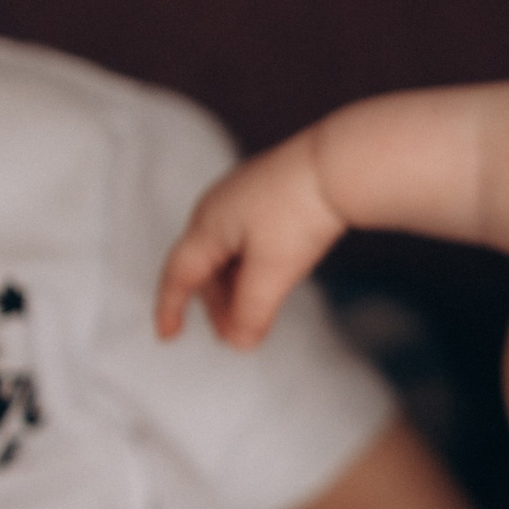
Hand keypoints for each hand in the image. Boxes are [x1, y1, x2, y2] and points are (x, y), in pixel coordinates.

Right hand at [156, 132, 344, 347]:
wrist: (341, 164)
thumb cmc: (301, 211)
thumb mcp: (273, 271)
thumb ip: (252, 312)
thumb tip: (239, 344)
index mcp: (207, 224)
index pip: (179, 274)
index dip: (170, 307)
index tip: (167, 336)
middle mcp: (217, 207)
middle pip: (204, 267)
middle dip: (217, 305)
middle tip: (235, 335)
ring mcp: (243, 196)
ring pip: (228, 254)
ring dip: (236, 289)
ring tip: (254, 316)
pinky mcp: (270, 192)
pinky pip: (249, 239)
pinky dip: (253, 268)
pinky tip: (271, 282)